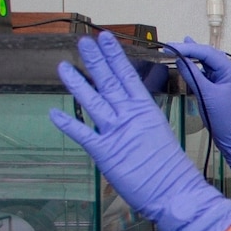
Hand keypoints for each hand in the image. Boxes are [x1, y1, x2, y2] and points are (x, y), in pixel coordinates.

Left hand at [50, 31, 230, 230]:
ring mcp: (116, 133)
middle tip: (83, 42)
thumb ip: (143, 124)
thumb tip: (135, 119)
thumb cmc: (172, 169)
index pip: (128, 76)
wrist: (176, 192)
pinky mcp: (104, 152)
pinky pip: (82, 134)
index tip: (106, 38)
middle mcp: (129, 116)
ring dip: (77, 83)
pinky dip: (67, 123)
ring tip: (63, 66)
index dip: (115, 56)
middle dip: (95, 60)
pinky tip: (54, 113)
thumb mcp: (160, 136)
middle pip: (109, 82)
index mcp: (146, 110)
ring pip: (92, 101)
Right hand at [167, 37, 230, 175]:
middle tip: (170, 46)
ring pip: (206, 61)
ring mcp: (223, 76)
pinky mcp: (217, 83)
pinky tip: (186, 57)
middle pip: (207, 54)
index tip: (171, 47)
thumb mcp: (205, 94)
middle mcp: (229, 70)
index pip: (208, 53)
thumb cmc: (221, 117)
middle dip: (189, 49)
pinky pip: (205, 70)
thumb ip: (192, 74)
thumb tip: (179, 59)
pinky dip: (194, 64)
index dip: (189, 48)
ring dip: (191, 54)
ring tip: (177, 46)